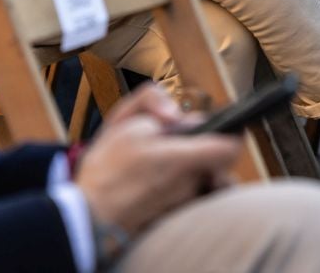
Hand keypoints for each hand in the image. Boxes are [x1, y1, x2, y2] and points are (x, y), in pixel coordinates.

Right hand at [74, 84, 239, 235]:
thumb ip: (153, 101)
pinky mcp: (177, 217)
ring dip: (191, 168)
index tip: (218, 128)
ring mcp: (185, 204)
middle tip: (174, 143)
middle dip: (200, 147)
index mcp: (181, 158)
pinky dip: (182, 186)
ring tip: (165, 164)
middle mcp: (190, 184)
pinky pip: (192, 196)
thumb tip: (176, 113)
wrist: (88, 216)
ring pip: (203, 177)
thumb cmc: (105, 170)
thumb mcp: (121, 119)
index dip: (228, 133)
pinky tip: (161, 183)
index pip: (231, 147)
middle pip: (216, 160)